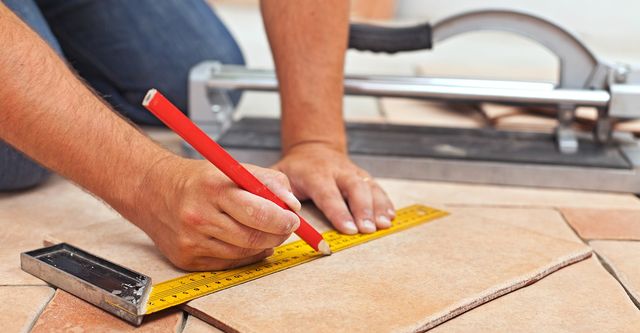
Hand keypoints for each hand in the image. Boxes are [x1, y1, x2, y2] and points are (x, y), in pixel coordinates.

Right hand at [126, 156, 300, 270]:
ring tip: (264, 232)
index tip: (293, 220)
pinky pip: (228, 263)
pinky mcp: (186, 259)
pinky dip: (244, 255)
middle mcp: (199, 215)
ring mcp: (191, 240)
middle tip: (285, 228)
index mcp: (213, 187)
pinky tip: (246, 243)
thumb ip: (269, 182)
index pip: (258, 211)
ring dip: (262, 245)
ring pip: (243, 253)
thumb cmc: (198, 180)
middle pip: (252, 237)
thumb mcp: (234, 168)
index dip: (282, 220)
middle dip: (277, 234)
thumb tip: (292, 205)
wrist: (153, 191)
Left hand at [273, 142, 394, 234]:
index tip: (348, 228)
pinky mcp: (363, 176)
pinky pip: (377, 188)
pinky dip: (385, 202)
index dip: (339, 211)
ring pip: (369, 187)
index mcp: (315, 173)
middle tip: (368, 229)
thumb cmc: (296, 168)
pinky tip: (390, 216)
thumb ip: (277, 191)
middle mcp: (337, 171)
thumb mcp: (279, 174)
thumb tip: (280, 211)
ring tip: (383, 225)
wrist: (314, 148)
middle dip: (363, 209)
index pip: (328, 193)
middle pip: (355, 188)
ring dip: (378, 207)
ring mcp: (352, 172)